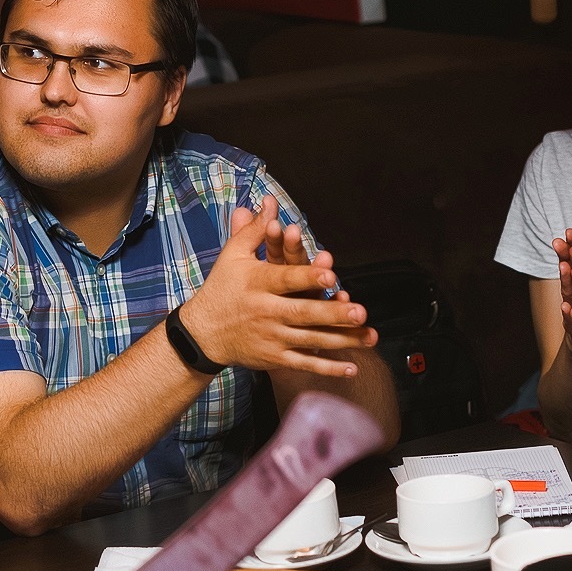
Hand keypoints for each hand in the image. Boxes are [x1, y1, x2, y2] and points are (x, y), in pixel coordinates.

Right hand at [181, 196, 374, 378]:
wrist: (203, 333)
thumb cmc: (222, 287)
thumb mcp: (233, 256)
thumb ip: (254, 230)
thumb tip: (269, 203)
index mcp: (258, 283)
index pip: (286, 278)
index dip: (308, 276)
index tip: (331, 272)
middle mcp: (265, 311)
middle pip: (303, 312)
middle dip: (332, 313)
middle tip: (359, 311)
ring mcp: (271, 337)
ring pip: (310, 340)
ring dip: (341, 339)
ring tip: (369, 336)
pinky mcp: (273, 358)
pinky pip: (303, 364)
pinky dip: (327, 367)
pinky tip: (351, 367)